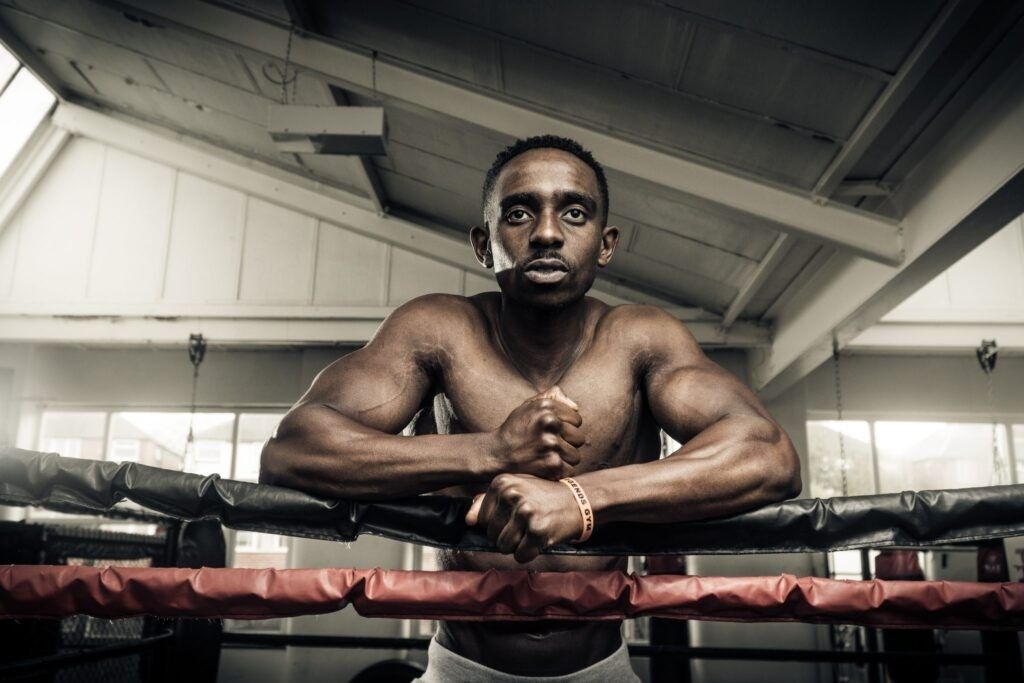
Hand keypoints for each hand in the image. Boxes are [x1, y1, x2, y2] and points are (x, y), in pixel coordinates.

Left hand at [465, 473, 583, 562]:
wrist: (578, 501)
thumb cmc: (543, 496)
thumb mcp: (516, 489)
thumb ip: (488, 502)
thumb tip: (468, 521)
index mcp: (502, 483)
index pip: (482, 519)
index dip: (499, 523)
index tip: (515, 516)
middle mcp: (511, 495)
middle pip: (492, 534)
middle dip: (508, 535)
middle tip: (527, 524)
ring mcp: (524, 512)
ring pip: (504, 547)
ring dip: (518, 545)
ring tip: (532, 531)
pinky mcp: (537, 530)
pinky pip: (520, 556)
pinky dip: (529, 553)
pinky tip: (540, 539)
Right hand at [489, 386, 584, 479]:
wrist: (496, 453)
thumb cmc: (516, 429)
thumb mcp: (529, 405)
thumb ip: (553, 396)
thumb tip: (576, 407)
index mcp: (547, 407)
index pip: (577, 420)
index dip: (565, 427)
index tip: (551, 432)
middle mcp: (550, 423)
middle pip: (579, 438)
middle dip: (567, 444)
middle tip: (549, 446)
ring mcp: (551, 444)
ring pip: (575, 456)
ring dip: (563, 459)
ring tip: (545, 456)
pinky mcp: (552, 464)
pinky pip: (570, 470)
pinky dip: (559, 472)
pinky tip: (544, 467)